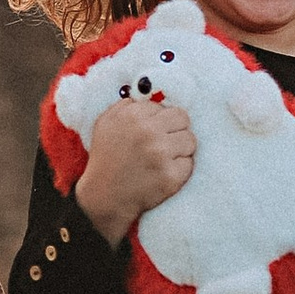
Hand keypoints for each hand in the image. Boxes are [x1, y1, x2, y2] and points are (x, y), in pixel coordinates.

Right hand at [71, 94, 196, 249]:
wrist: (104, 196)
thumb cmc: (106, 158)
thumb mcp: (106, 123)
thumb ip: (126, 105)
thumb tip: (151, 97)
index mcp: (134, 116)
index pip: (167, 108)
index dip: (163, 120)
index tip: (156, 131)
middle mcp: (148, 132)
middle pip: (183, 119)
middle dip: (176, 130)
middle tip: (166, 143)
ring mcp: (161, 155)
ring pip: (190, 141)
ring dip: (181, 149)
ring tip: (165, 158)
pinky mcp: (170, 177)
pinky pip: (189, 164)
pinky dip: (180, 169)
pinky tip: (165, 173)